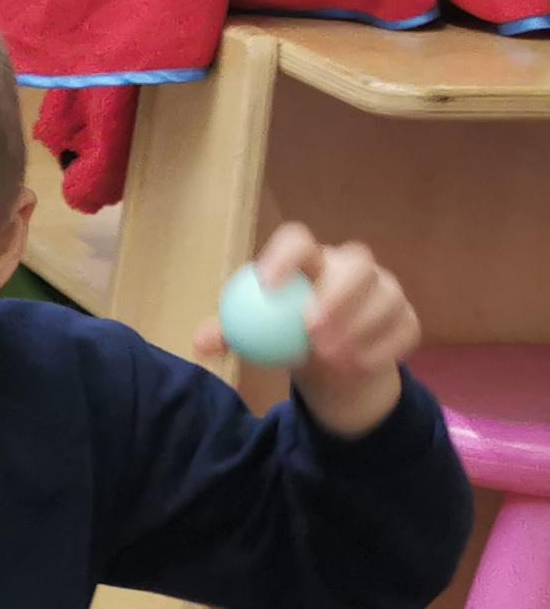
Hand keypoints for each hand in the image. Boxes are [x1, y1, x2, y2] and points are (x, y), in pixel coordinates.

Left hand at [194, 224, 419, 439]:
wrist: (328, 365)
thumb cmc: (283, 336)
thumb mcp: (252, 335)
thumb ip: (227, 334)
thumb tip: (203, 343)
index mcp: (309, 262)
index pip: (298, 241)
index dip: (285, 256)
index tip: (267, 286)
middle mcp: (351, 267)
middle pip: (356, 262)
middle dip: (337, 293)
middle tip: (311, 328)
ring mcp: (385, 290)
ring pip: (386, 297)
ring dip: (360, 327)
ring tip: (331, 358)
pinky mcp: (406, 319)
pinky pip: (404, 330)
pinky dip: (382, 350)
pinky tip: (357, 367)